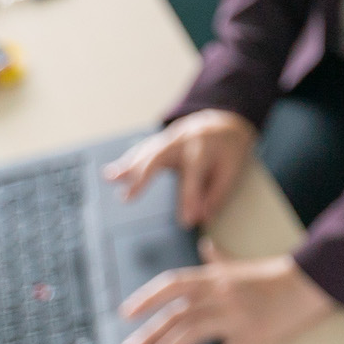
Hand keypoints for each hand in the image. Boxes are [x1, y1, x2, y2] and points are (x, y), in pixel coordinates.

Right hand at [104, 110, 257, 227]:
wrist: (226, 121)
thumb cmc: (230, 148)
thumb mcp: (233, 169)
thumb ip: (217, 194)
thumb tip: (202, 218)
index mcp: (204, 149)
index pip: (194, 178)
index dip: (190, 200)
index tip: (186, 222)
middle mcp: (183, 141)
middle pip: (159, 158)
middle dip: (143, 177)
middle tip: (127, 197)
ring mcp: (170, 139)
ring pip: (146, 152)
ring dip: (127, 166)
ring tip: (110, 178)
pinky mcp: (162, 141)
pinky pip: (143, 151)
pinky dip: (127, 162)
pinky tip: (112, 173)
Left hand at [119, 238, 337, 343]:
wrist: (311, 282)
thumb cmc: (276, 276)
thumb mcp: (243, 265)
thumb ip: (220, 259)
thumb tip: (205, 247)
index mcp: (216, 278)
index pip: (173, 284)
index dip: (147, 297)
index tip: (127, 313)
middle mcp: (222, 294)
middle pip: (177, 312)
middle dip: (149, 332)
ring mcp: (237, 314)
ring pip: (194, 332)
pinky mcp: (254, 334)